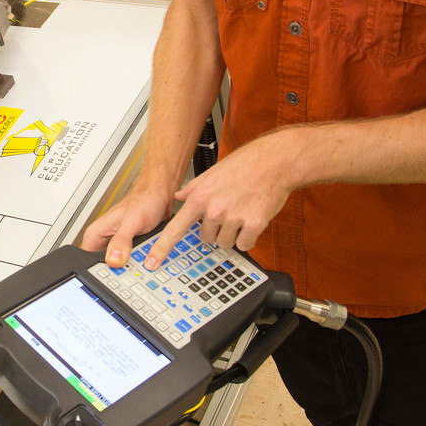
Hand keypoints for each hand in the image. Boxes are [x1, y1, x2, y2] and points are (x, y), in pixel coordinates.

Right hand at [81, 186, 172, 267]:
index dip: (102, 272)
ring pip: (120, 266)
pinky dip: (140, 262)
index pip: (89, 262)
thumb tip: (114, 260)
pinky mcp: (129, 248)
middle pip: (106, 267)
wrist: (160, 195)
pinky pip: (132, 261)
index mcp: (96, 233)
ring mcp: (117, 245)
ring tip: (142, 259)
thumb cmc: (144, 200)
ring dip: (132, 266)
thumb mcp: (131, 222)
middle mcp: (105, 240)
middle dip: (120, 271)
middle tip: (133, 266)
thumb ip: (121, 241)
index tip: (116, 274)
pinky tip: (146, 258)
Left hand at [147, 137, 294, 266]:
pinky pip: (245, 244)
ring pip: (225, 243)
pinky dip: (248, 237)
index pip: (175, 229)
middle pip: (205, 238)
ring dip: (232, 233)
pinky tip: (251, 219)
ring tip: (239, 212)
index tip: (152, 262)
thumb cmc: (244, 165)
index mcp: (199, 198)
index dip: (161, 248)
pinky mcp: (253, 225)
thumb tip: (178, 197)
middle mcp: (213, 210)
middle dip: (214, 230)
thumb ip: (192, 189)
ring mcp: (233, 218)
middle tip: (226, 212)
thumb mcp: (210, 174)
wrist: (273, 162)